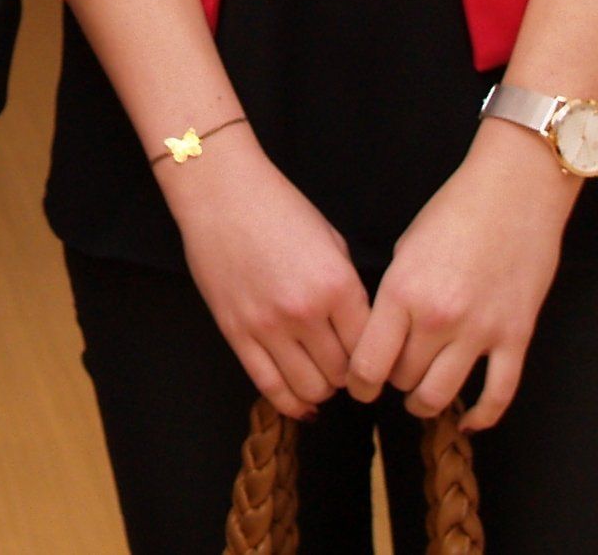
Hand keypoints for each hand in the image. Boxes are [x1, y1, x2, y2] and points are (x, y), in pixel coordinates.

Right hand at [164, 133, 372, 419]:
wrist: (222, 194)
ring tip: (320, 376)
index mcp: (337, 286)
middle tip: (344, 367)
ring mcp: (267, 326)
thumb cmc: (279, 209)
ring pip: (309, 389)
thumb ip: (349, 290)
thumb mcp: (332, 242)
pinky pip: (269, 386)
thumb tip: (360, 333)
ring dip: (321, 389)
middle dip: (348, 376)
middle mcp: (305, 312)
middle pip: (341, 374)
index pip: (370, 348)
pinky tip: (301, 402)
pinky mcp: (236, 333)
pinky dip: (290, 402)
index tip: (372, 359)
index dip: (375, 359)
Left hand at [347, 123, 577, 431]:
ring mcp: (480, 331)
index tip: (357, 386)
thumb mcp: (406, 249)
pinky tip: (467, 420)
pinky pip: (498, 395)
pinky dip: (481, 416)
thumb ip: (393, 297)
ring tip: (420, 397)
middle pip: (402, 379)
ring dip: (426, 402)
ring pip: (442, 395)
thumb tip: (380, 337)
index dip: (358, 383)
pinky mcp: (516, 337)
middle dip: (393, 382)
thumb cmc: (455, 212)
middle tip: (394, 375)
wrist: (515, 191)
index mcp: (402, 292)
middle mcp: (438, 318)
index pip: (368, 363)